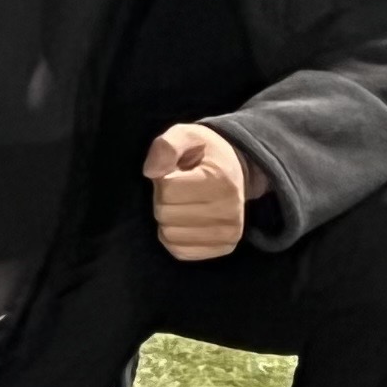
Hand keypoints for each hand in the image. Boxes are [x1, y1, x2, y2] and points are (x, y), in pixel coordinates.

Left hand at [144, 125, 251, 260]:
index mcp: (220, 180)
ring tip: (183, 203)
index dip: (162, 180)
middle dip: (163, 199)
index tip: (175, 174)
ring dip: (167, 219)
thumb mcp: (185, 135)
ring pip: (170, 235)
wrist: (236, 170)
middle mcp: (230, 210)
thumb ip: (166, 146)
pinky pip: (180, 252)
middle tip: (178, 189)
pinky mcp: (224, 247)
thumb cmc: (204, 153)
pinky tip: (183, 222)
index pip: (167, 190)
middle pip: (166, 214)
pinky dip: (173, 237)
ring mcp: (229, 232)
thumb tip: (150, 172)